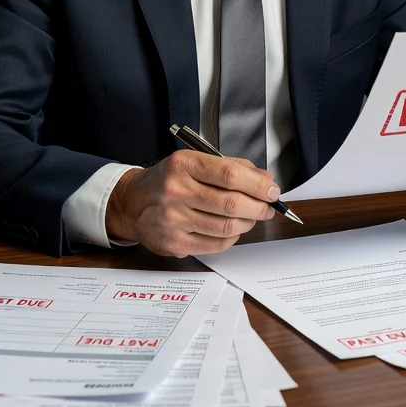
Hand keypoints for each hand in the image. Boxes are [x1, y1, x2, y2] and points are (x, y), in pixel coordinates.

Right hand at [106, 151, 278, 256]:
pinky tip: (232, 228)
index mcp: (183, 165)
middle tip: (268, 207)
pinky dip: (232, 237)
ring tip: (251, 217)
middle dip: (259, 207)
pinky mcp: (175, 243)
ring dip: (248, 223)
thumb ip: (231, 167)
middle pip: (231, 204)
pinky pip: (216, 244)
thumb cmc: (168, 180)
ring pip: (227, 227)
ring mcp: (174, 220)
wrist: (132, 203)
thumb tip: (265, 179)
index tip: (272, 189)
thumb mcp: (194, 162)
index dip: (257, 184)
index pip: (229, 175)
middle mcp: (176, 191)